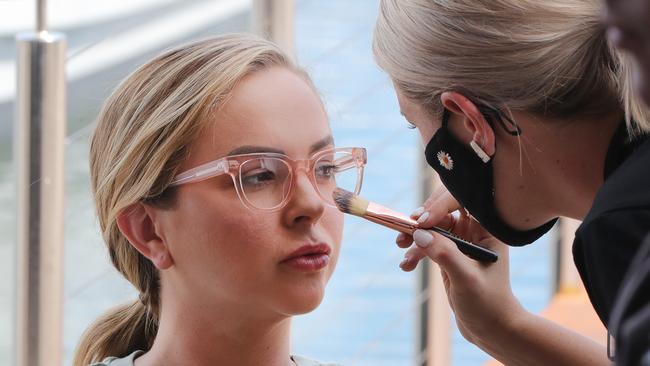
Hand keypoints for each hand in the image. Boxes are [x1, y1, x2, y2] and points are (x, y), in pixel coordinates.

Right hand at [397, 187, 524, 344]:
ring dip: (414, 235)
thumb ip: (445, 254)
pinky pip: (427, 244)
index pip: (463, 199)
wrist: (492, 329)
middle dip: (422, 218)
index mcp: (487, 229)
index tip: (422, 222)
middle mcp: (475, 230)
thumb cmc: (488, 304)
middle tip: (406, 229)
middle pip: (443, 209)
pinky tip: (406, 265)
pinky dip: (415, 252)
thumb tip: (420, 233)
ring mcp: (461, 242)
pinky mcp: (449, 254)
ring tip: (400, 247)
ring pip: (432, 226)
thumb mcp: (466, 279)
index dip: (440, 204)